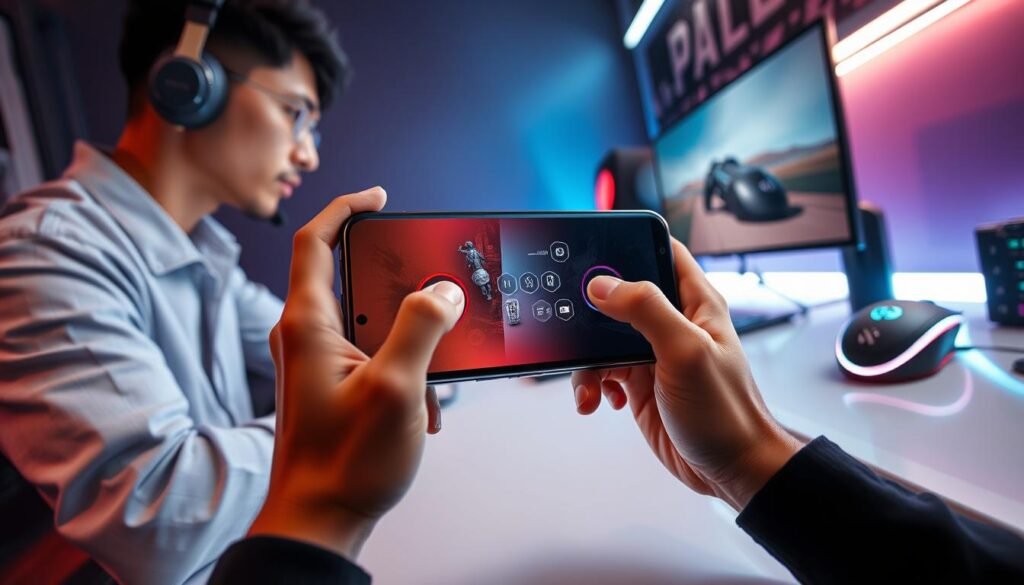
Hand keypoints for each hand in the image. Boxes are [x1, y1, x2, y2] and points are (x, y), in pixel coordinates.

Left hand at [247, 187, 464, 558]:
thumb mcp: (395, 388)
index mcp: (309, 325)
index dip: (345, 208)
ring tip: (435, 369)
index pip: (314, 241)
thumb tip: (443, 290)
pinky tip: (425, 405)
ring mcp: (316, 363)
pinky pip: (372, 355)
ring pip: (367, 321)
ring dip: (408, 336)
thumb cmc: (344, 462)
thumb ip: (422, 329)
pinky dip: (403, 368)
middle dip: (395, 281)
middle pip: (347, 277)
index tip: (379, 197)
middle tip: (430, 284)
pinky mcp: (331, 387)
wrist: (317, 521)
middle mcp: (305, 337)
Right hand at [572, 239, 803, 509]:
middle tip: (576, 324)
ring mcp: (653, 353)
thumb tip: (603, 285)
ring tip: (591, 383)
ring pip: (602, 337)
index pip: (659, 250)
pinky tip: (598, 400)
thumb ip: (646, 311)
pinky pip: (601, 371)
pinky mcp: (638, 383)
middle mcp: (672, 323)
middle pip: (620, 294)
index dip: (628, 243)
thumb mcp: (687, 352)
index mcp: (694, 302)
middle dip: (592, 309)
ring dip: (586, 359)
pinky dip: (590, 383)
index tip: (593, 250)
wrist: (731, 470)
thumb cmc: (727, 413)